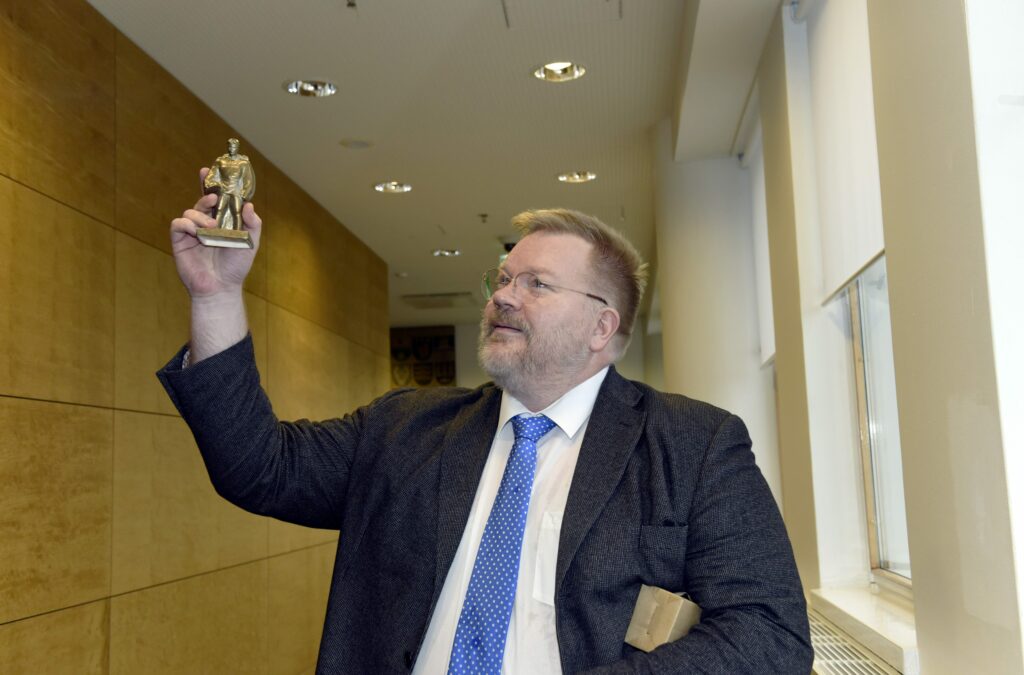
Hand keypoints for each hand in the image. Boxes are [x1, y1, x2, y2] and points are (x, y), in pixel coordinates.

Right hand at [170, 168, 261, 298]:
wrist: (221, 287)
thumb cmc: (236, 266)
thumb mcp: (250, 243)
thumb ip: (252, 223)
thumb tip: (249, 204)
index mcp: (222, 221)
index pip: (216, 199)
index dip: (211, 184)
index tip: (209, 170)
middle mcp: (206, 224)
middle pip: (201, 201)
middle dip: (205, 195)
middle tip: (213, 199)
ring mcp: (192, 232)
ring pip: (190, 211)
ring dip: (199, 215)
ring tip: (211, 228)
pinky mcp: (180, 241)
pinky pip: (178, 224)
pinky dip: (186, 224)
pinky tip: (197, 232)